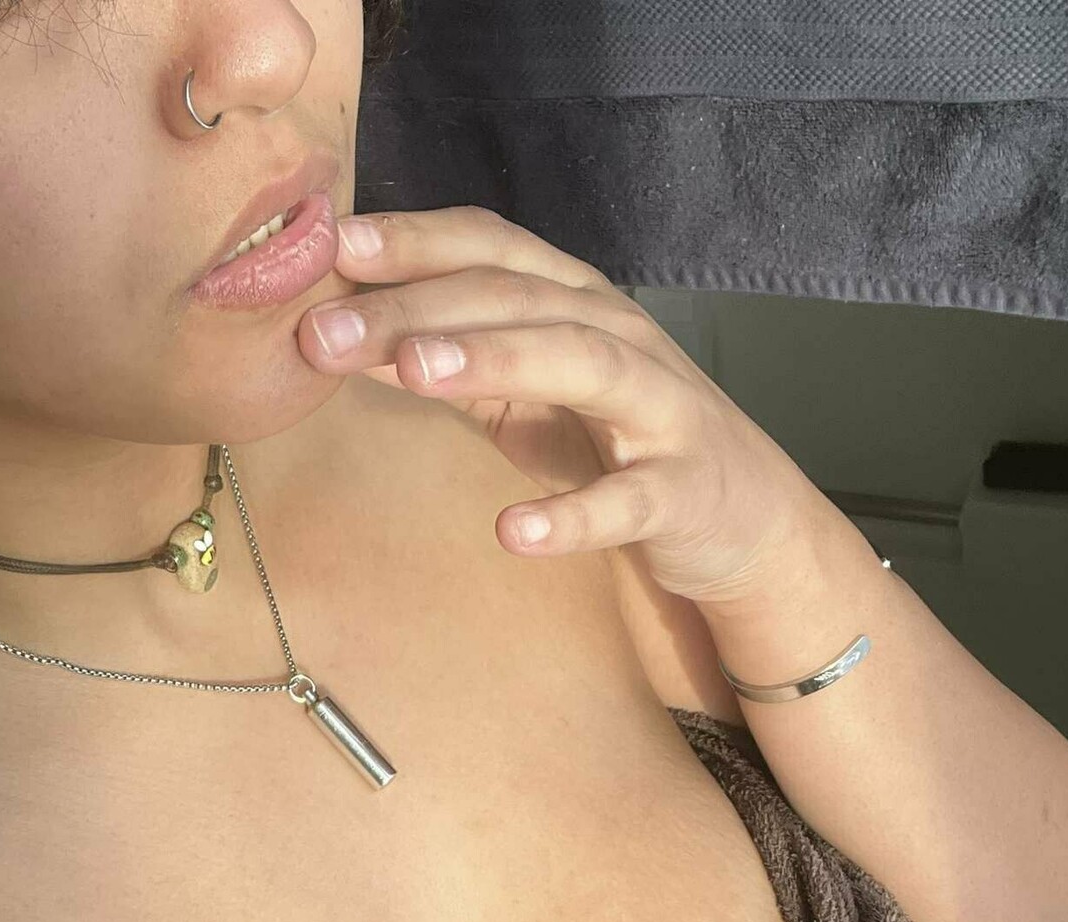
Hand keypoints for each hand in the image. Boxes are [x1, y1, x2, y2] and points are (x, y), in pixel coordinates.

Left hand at [297, 205, 838, 612]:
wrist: (742, 520)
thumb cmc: (620, 443)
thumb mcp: (528, 393)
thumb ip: (451, 359)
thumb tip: (341, 333)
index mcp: (575, 302)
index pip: (491, 248)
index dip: (413, 242)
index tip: (327, 248)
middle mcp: (619, 336)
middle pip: (515, 300)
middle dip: (417, 308)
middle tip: (325, 331)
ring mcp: (658, 410)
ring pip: (579, 365)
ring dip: (494, 361)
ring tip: (413, 371)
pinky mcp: (681, 492)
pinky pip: (625, 502)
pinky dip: (572, 516)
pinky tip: (514, 533)